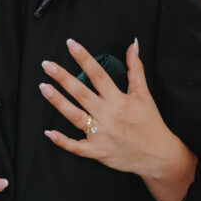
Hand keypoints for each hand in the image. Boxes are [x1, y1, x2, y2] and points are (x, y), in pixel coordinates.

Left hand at [40, 38, 196, 200]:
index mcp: (119, 99)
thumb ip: (136, 69)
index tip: (70, 44)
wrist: (157, 155)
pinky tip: (48, 132)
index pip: (98, 74)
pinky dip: (62, 141)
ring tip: (44, 87)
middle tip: (47, 65)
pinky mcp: (97, 151)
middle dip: (63, 77)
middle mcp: (108, 115)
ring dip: (58, 102)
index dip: (84, 58)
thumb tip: (132, 45)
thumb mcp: (144, 94)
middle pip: (81, 93)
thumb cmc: (150, 123)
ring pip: (75, 116)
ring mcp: (101, 134)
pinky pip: (76, 147)